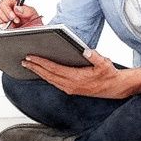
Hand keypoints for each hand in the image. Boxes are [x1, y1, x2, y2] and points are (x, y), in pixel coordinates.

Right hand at [0, 0, 42, 27]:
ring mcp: (5, 18)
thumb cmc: (34, 26)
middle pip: (0, 6)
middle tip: (13, 22)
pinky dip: (0, 26)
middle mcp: (10, 10)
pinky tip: (7, 28)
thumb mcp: (34, 16)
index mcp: (17, 5)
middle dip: (6, 15)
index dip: (9, 8)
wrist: (34, 36)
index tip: (13, 17)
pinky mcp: (1, 25)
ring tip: (11, 26)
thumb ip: (27, 10)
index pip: (8, 0)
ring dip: (3, 21)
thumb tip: (17, 8)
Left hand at [21, 49, 140, 98]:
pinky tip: (42, 73)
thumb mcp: (105, 63)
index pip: (54, 69)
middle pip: (48, 76)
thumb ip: (96, 56)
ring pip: (50, 80)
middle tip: (24, 61)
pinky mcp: (72, 90)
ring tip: (29, 66)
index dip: (41, 63)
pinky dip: (46, 77)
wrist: (116, 88)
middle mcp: (71, 85)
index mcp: (77, 78)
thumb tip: (87, 51)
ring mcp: (71, 89)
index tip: (31, 57)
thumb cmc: (110, 75)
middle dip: (35, 68)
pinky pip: (55, 83)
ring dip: (39, 73)